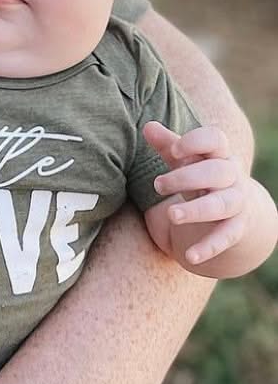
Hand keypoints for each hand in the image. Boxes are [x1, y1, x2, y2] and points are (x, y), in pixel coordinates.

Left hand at [143, 121, 250, 265]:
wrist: (235, 206)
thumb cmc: (200, 175)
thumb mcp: (184, 160)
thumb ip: (167, 144)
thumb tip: (147, 126)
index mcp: (218, 155)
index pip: (215, 140)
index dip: (196, 142)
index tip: (172, 149)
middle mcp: (231, 177)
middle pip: (217, 172)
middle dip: (187, 177)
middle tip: (157, 184)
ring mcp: (236, 203)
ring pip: (222, 205)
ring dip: (197, 210)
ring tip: (172, 215)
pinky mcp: (236, 228)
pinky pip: (226, 237)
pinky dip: (209, 247)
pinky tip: (189, 257)